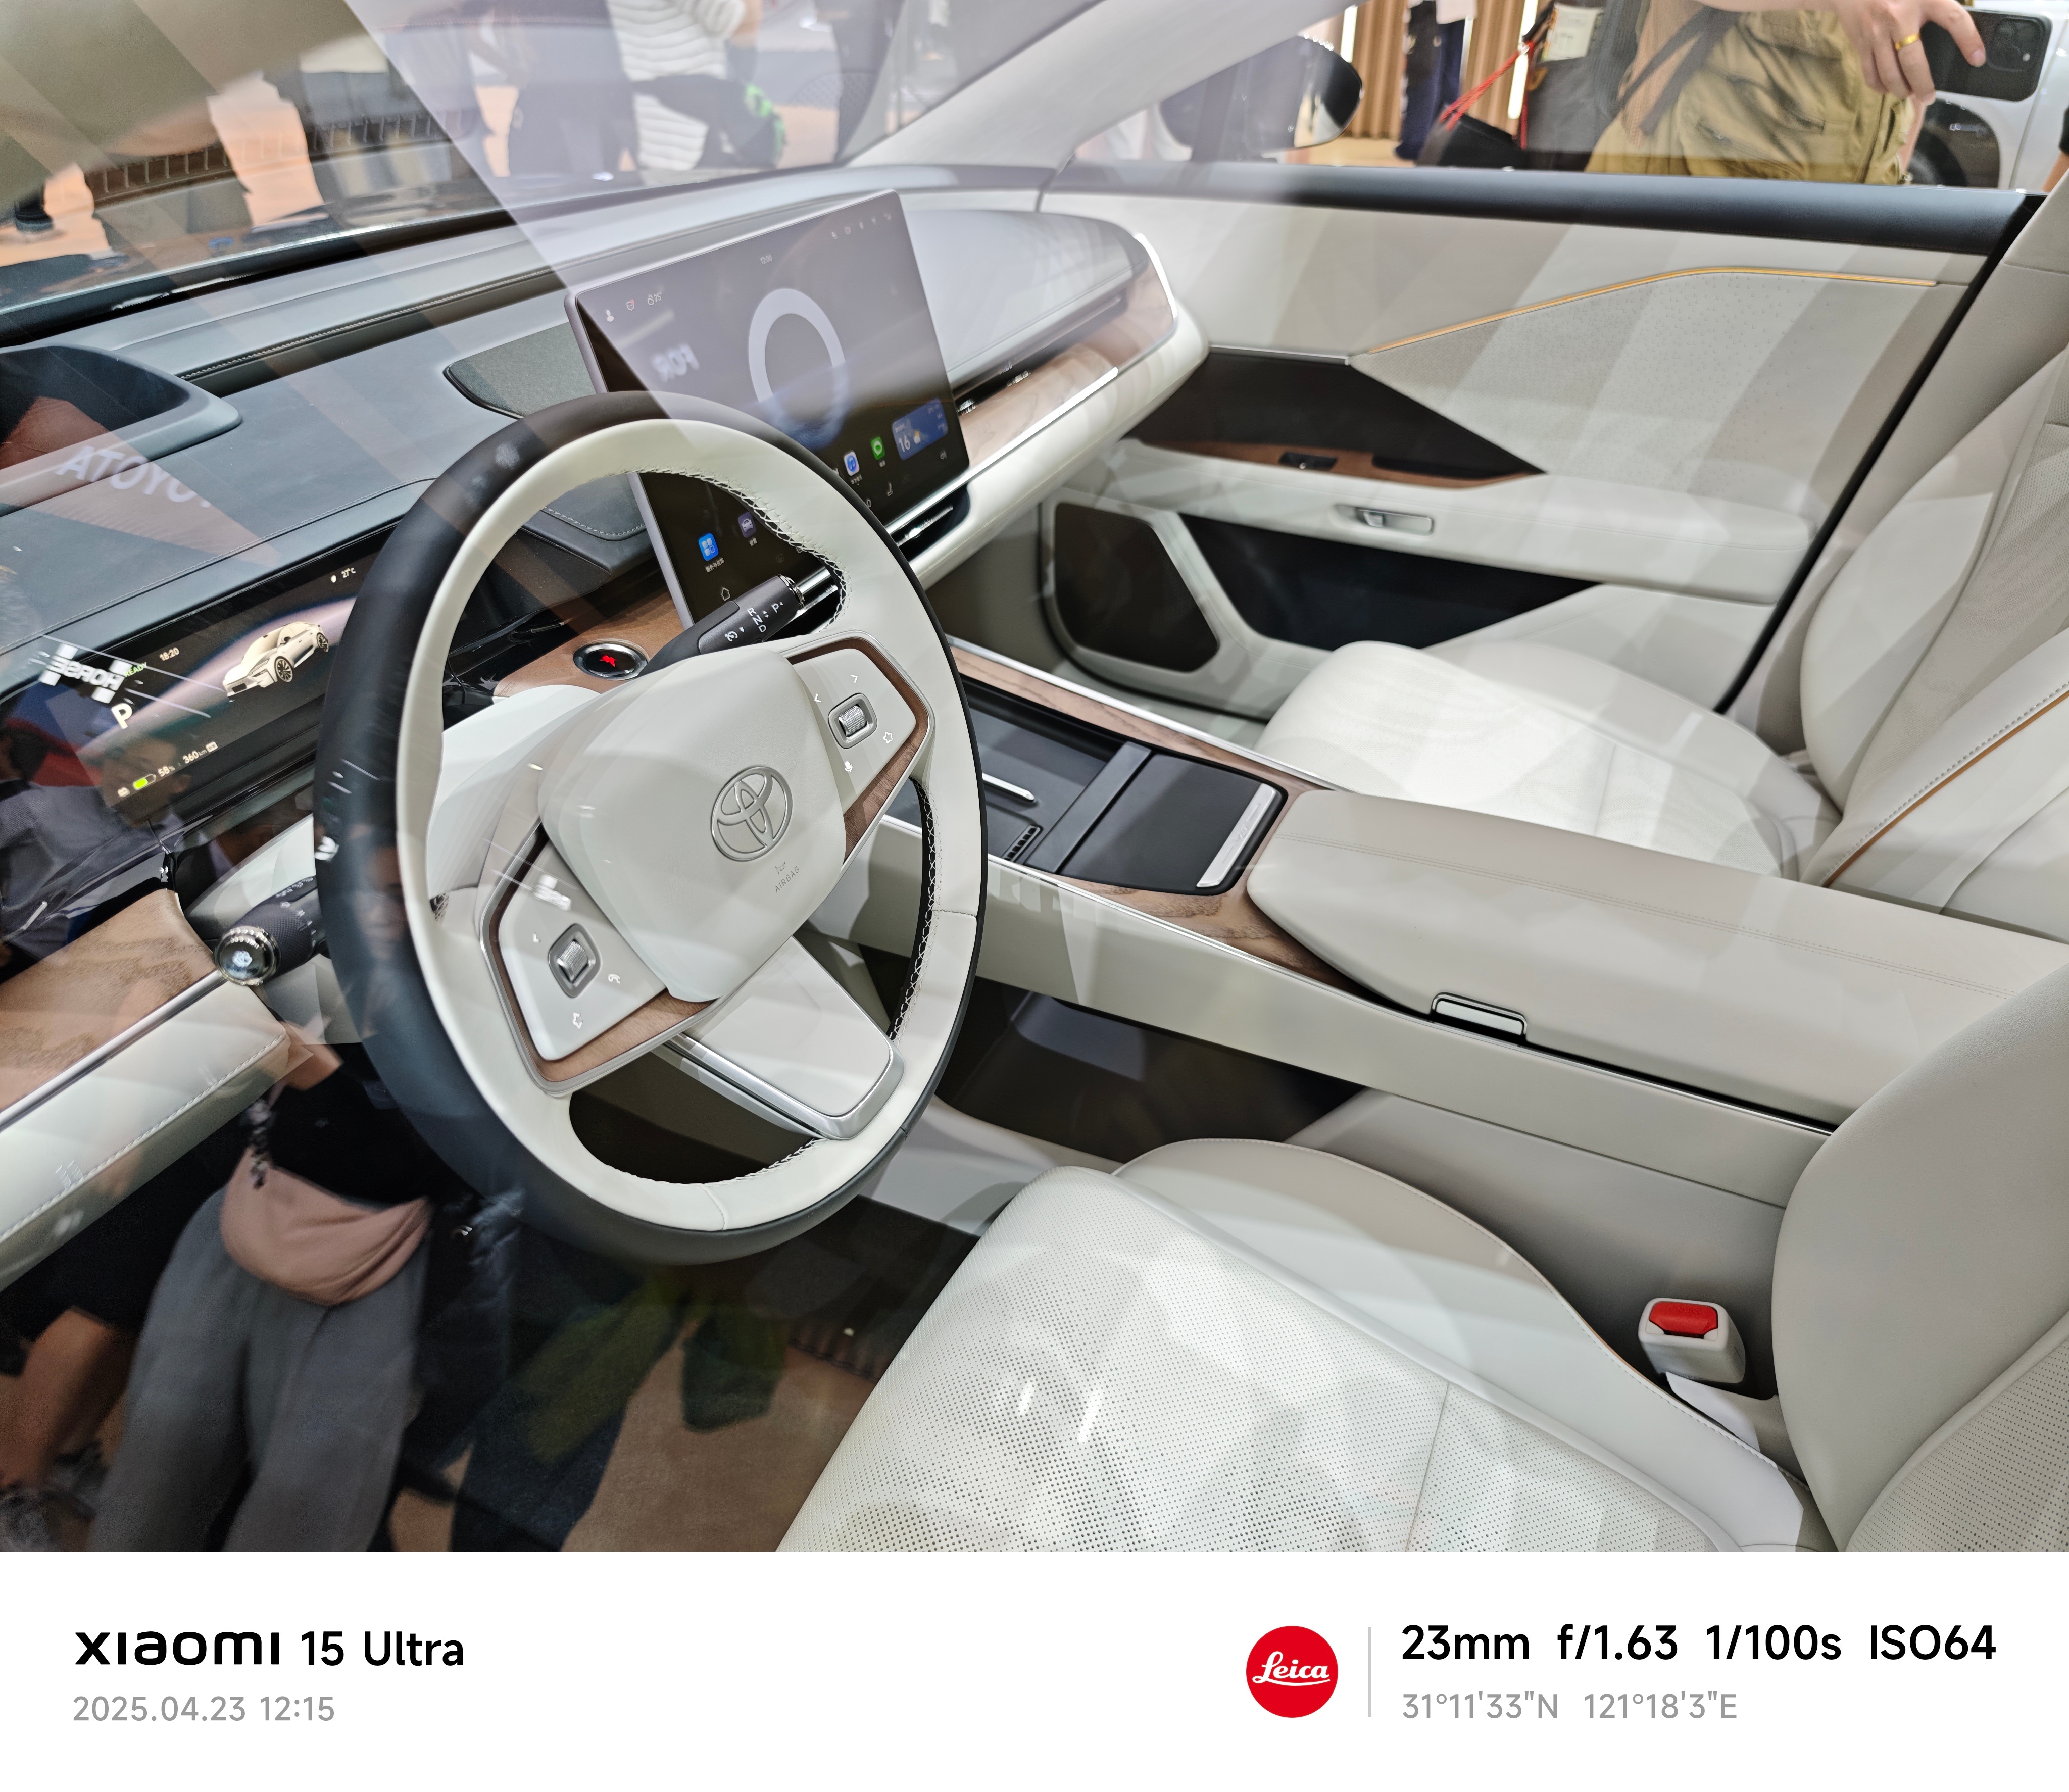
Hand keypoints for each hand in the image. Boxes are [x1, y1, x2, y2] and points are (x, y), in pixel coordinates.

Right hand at [1828, 0, 1985, 99]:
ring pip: (1890, 74)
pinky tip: (1888, 88)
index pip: (1954, 19)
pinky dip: (1880, 86)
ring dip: (1901, 90)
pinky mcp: (1861, 43)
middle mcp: (1899, 17)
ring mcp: (1877, 32)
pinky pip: (1870, 73)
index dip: (1969, 40)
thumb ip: (1939, 3)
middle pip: (1913, 62)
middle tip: (1929, 96)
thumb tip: (1956, 26)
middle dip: (1922, 85)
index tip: (1977, 59)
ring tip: (1908, 94)